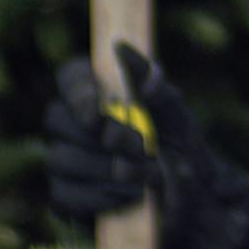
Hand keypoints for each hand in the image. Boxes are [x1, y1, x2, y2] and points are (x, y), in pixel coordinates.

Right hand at [43, 44, 248, 248]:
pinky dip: (97, 198)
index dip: (78, 91)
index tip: (100, 112)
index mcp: (98, 94)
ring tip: (146, 176)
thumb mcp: (175, 113)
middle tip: (142, 148)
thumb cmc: (180, 145)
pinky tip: (128, 198)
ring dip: (104, 169)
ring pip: (58, 159)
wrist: (191, 199)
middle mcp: (73, 125)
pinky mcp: (67, 199)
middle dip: (99, 137)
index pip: (69, 77)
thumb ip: (153, 82)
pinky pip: (62, 197)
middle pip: (56, 120)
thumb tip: (120, 49)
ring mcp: (66, 162)